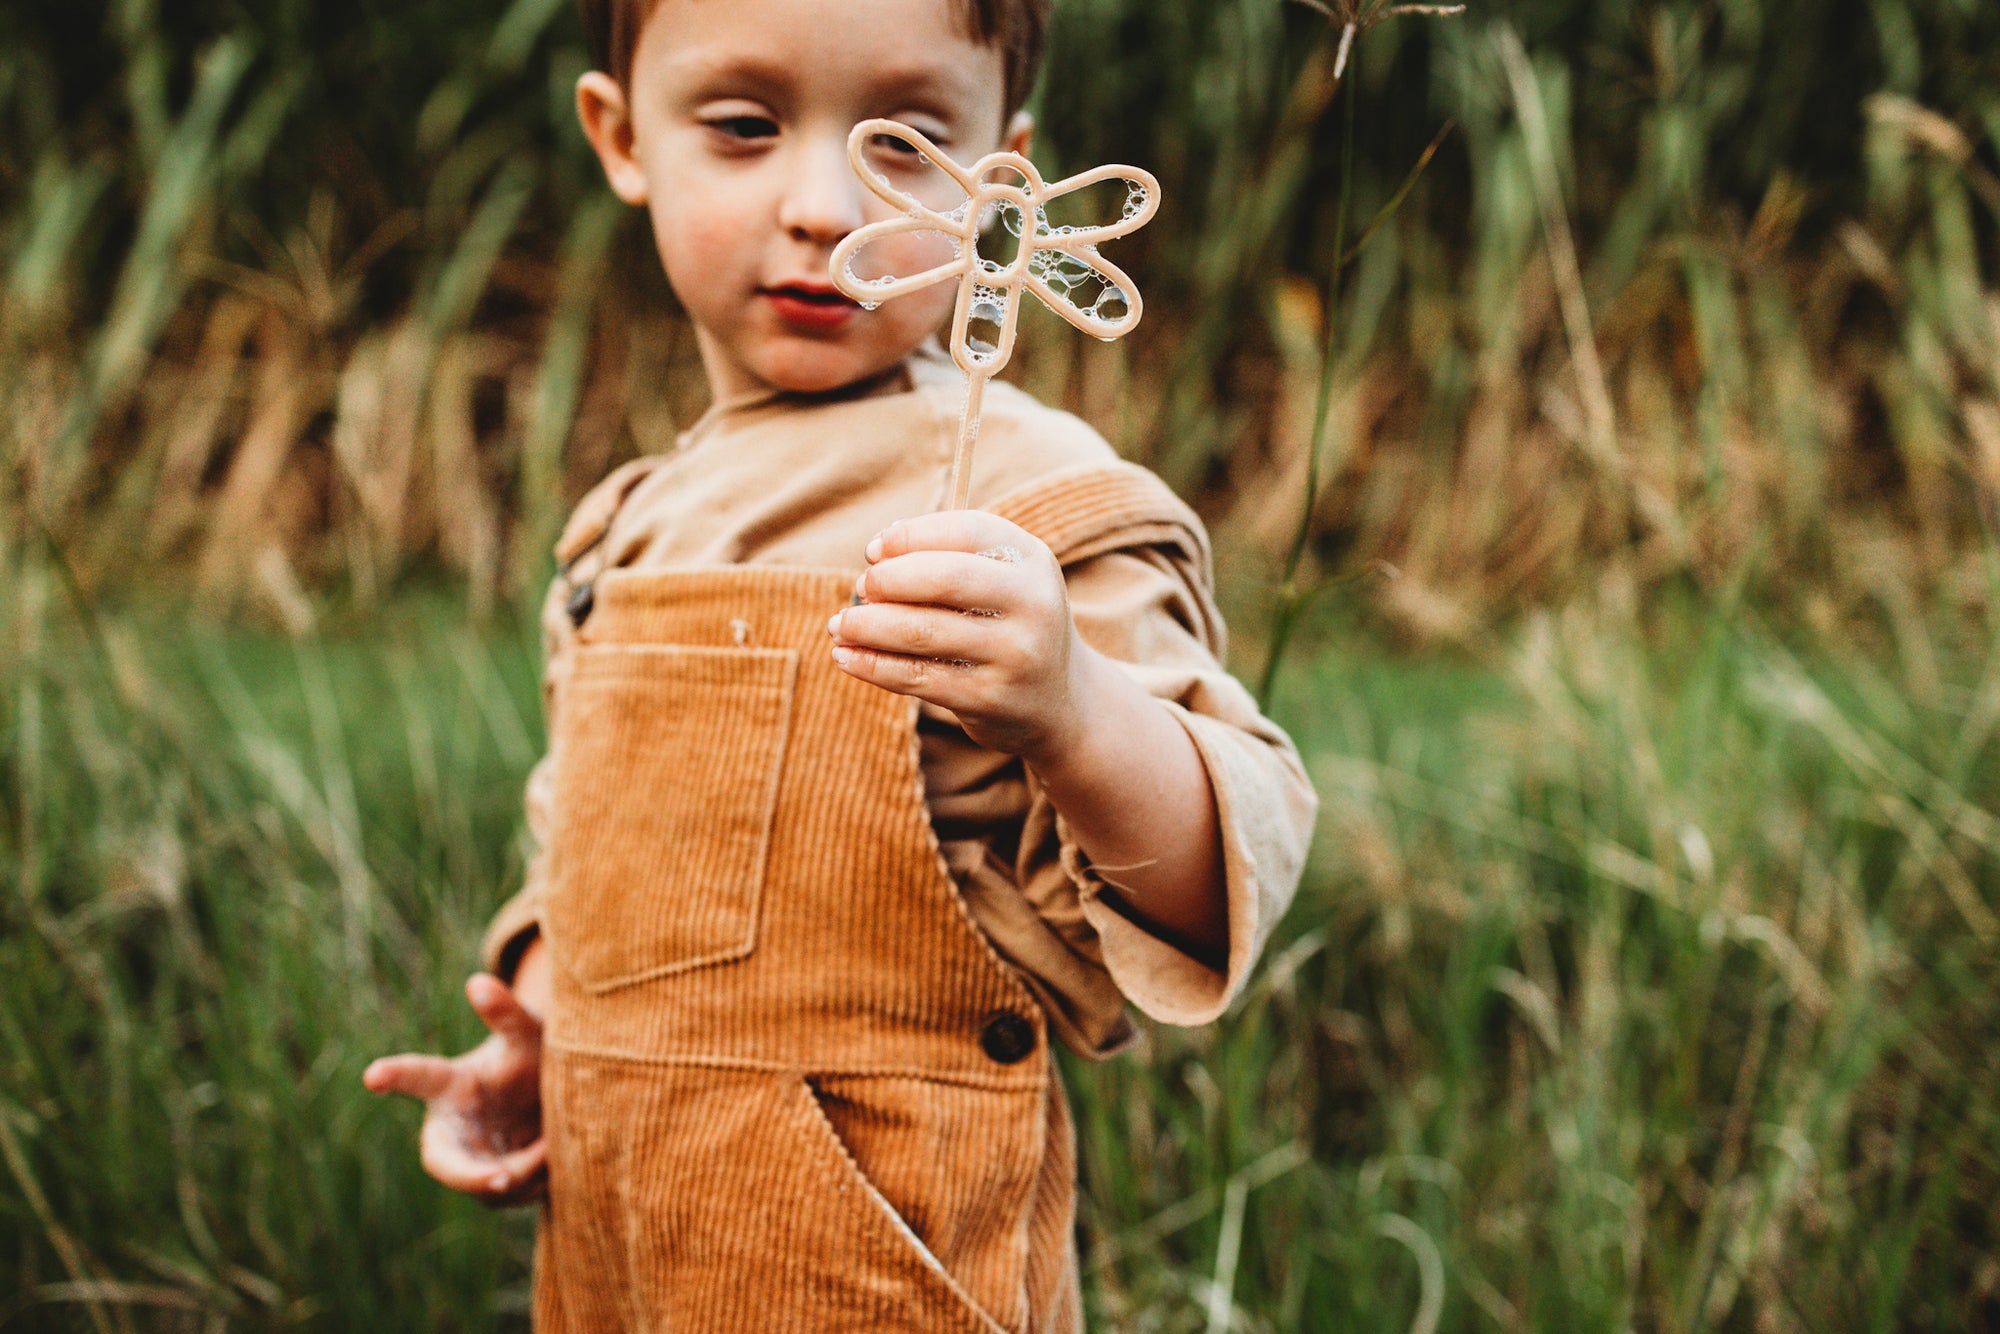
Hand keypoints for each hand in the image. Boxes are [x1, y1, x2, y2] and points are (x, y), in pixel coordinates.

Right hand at [362, 969, 546, 1206]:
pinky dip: (538, 1181)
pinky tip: (560, 1160)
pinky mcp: (500, 1187)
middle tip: (500, 1178)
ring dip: (521, 1172)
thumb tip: (479, 980)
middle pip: (444, 1163)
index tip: (372, 1074)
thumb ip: (505, 1013)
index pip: (417, 1077)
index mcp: (449, 1086)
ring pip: (487, 1185)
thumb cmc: (530, 1055)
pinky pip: (513, 1194)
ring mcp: (475, 1161)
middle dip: (469, 1176)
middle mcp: (454, 1128)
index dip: (395, 1075)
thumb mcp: (526, 1033)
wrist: (557, 1091)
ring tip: (554, 1145)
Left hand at [828, 512, 1089, 760]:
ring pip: (922, 631)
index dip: (911, 535)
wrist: (1059, 704)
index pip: (967, 531)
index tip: (874, 550)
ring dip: (867, 625)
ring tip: (841, 625)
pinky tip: (847, 656)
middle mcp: (1033, 605)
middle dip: (888, 579)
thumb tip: (878, 551)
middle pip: (945, 578)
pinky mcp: (989, 699)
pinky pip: (916, 677)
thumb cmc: (1011, 626)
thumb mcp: (1003, 581)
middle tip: (861, 588)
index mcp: (1034, 561)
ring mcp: (1014, 655)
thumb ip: (950, 557)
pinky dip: (872, 664)